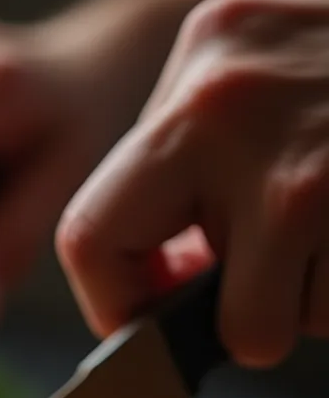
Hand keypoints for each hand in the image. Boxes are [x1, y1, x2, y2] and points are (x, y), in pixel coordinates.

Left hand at [55, 0, 328, 366]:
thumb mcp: (247, 74)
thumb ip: (188, 167)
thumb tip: (166, 280)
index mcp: (195, 81)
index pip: (91, 233)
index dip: (116, 300)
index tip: (149, 310)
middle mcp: (236, 116)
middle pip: (198, 308)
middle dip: (230, 324)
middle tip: (253, 300)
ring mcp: (313, 172)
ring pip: (278, 321)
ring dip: (310, 299)